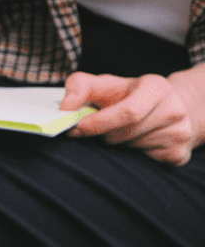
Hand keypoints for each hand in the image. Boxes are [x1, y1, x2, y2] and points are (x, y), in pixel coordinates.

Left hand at [61, 70, 204, 165]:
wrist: (168, 108)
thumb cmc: (128, 97)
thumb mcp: (104, 85)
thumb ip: (79, 87)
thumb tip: (65, 107)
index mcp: (156, 87)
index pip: (128, 112)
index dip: (98, 123)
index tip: (76, 128)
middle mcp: (174, 109)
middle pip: (124, 134)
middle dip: (104, 135)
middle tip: (101, 130)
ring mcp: (180, 133)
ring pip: (131, 149)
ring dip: (117, 145)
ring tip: (123, 132)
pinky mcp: (178, 154)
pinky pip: (142, 162)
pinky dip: (131, 156)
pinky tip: (136, 142)